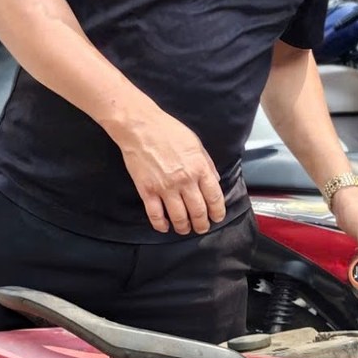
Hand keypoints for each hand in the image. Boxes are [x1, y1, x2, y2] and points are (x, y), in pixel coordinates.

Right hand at [113, 104, 226, 234]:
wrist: (140, 127)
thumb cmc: (168, 131)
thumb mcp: (196, 144)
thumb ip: (207, 164)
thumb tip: (214, 181)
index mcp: (199, 168)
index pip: (214, 197)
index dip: (217, 212)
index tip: (217, 217)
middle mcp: (184, 181)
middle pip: (198, 211)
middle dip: (202, 224)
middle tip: (202, 228)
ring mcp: (165, 187)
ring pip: (179, 217)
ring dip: (184, 227)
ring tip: (185, 229)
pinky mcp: (147, 191)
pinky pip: (155, 215)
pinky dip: (161, 225)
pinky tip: (164, 227)